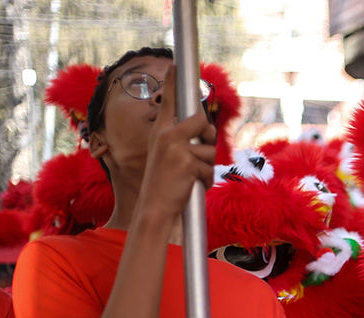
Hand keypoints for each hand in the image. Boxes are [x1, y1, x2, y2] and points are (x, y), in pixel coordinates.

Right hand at [139, 65, 216, 219]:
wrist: (154, 208)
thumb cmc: (164, 182)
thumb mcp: (169, 156)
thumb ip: (184, 140)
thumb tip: (209, 131)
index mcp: (160, 131)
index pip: (169, 102)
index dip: (173, 83)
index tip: (174, 64)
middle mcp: (165, 135)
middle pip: (202, 121)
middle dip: (208, 136)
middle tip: (198, 151)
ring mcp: (176, 148)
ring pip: (209, 150)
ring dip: (206, 167)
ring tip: (189, 176)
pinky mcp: (187, 163)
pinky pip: (209, 169)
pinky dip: (205, 181)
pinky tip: (191, 186)